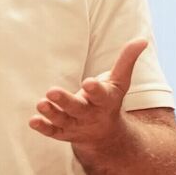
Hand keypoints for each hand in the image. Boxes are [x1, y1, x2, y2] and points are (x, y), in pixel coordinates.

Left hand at [28, 39, 147, 144]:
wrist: (105, 135)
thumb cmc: (109, 100)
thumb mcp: (120, 82)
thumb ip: (126, 60)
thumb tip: (142, 39)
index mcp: (104, 101)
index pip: (101, 95)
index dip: (95, 89)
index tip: (88, 82)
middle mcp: (90, 114)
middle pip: (77, 109)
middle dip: (65, 101)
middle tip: (52, 91)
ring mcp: (75, 125)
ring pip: (62, 120)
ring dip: (51, 113)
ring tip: (40, 104)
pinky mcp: (62, 132)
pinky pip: (52, 131)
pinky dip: (43, 127)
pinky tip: (33, 120)